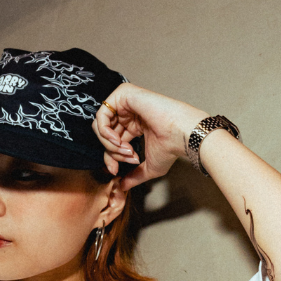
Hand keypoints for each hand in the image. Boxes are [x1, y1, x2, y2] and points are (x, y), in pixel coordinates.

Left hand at [91, 84, 206, 189]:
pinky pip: (101, 115)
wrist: (180, 134)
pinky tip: (118, 140)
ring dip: (109, 144)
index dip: (110, 157)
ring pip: (100, 125)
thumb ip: (134, 175)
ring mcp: (126, 102)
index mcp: (134, 125)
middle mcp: (128, 113)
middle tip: (128, 158)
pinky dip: (105, 132)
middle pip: (104, 134)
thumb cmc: (170, 147)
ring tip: (126, 150)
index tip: (116, 170)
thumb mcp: (149, 166)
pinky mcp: (123, 93)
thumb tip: (121, 187)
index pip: (112, 141)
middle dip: (111, 151)